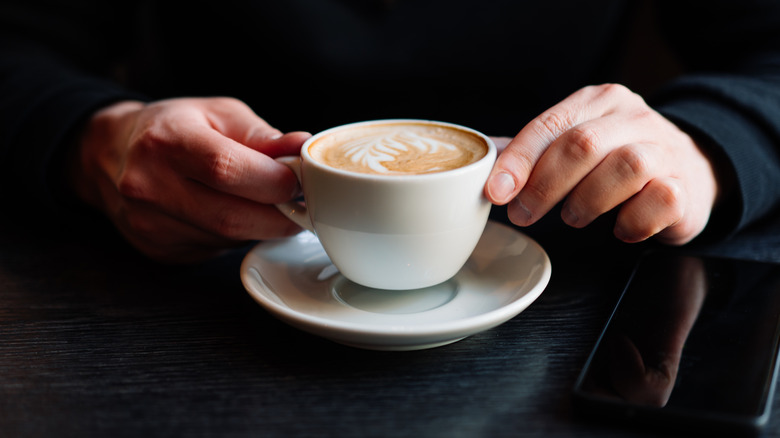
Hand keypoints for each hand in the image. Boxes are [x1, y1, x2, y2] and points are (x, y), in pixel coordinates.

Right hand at [69, 97, 310, 262]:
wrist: (112, 155)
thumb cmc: (173, 128)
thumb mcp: (218, 114)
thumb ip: (262, 135)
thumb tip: (302, 148)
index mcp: (166, 141)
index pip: (227, 170)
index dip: (273, 181)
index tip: (298, 180)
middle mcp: (149, 186)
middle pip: (231, 217)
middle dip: (279, 215)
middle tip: (300, 203)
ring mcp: (150, 225)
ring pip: (228, 239)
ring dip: (261, 227)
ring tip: (268, 204)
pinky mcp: (160, 250)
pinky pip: (216, 250)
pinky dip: (238, 236)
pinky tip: (236, 215)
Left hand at [485, 84, 718, 244]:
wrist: (690, 171)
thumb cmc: (616, 159)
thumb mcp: (574, 144)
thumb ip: (532, 153)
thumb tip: (484, 166)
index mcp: (598, 101)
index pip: (550, 126)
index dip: (519, 160)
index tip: (496, 191)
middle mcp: (633, 118)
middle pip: (581, 145)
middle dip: (544, 186)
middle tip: (524, 214)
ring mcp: (664, 149)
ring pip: (624, 167)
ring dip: (587, 201)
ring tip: (574, 216)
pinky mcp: (686, 186)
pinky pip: (659, 200)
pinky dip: (632, 222)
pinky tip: (619, 229)